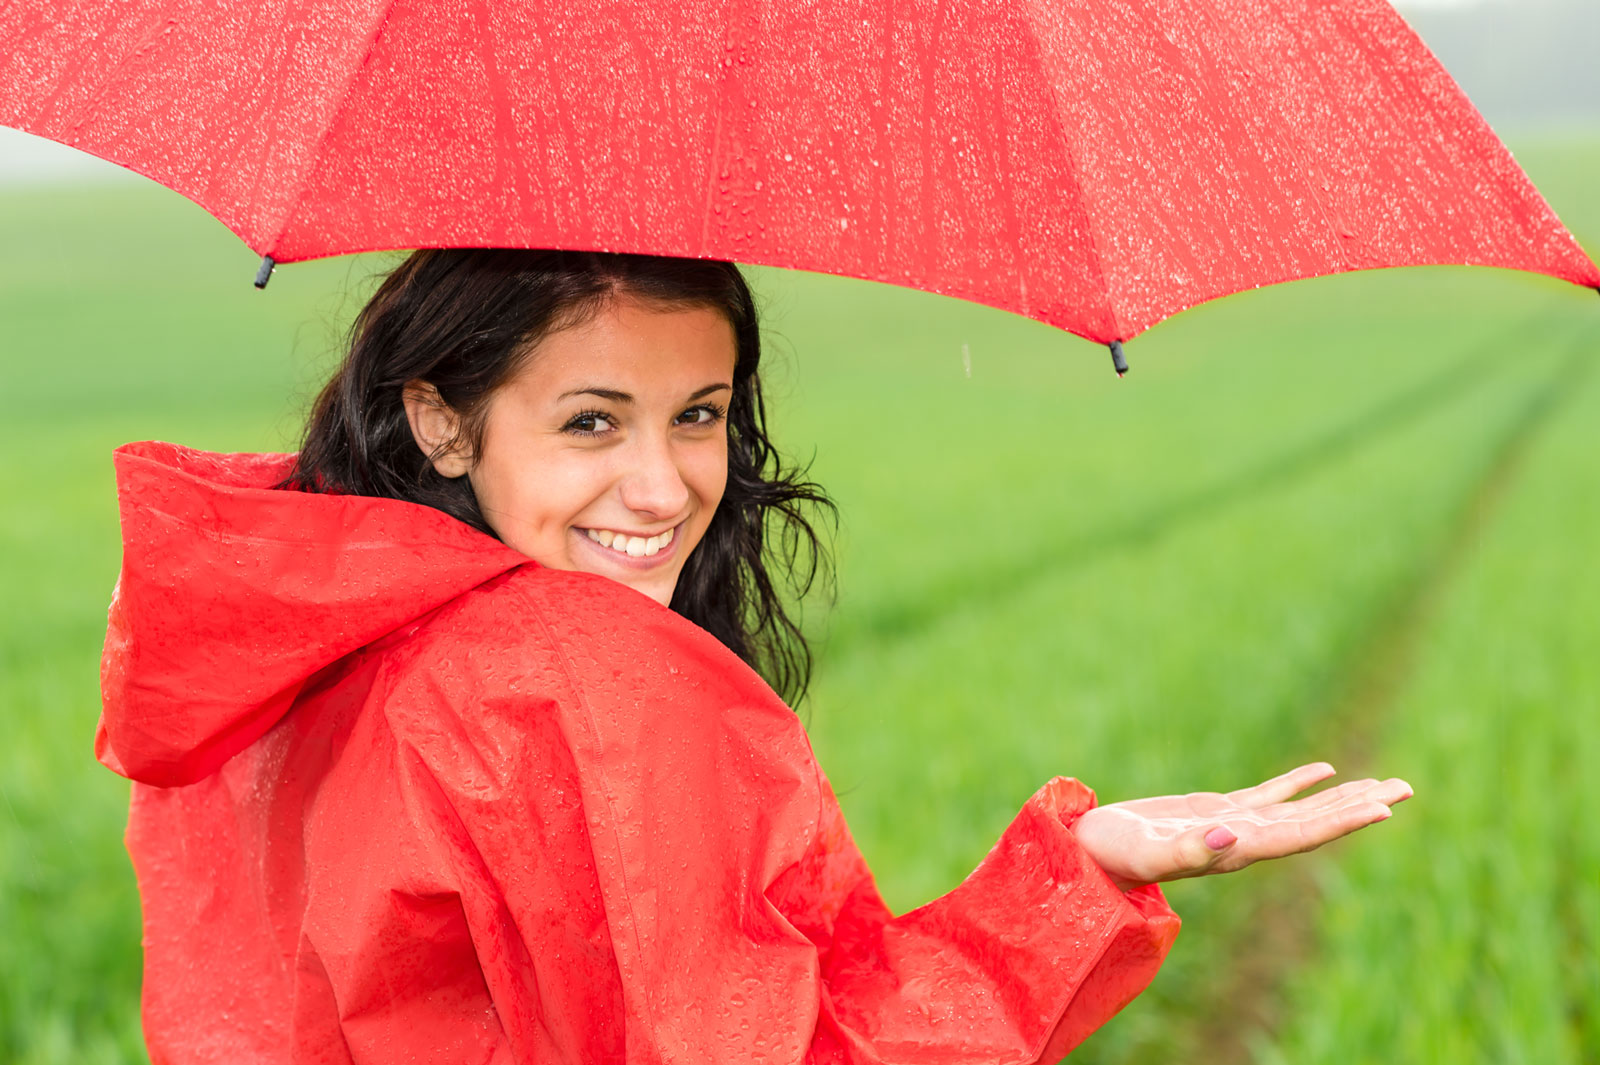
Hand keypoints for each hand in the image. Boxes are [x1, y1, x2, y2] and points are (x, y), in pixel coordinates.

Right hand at [1072, 763, 1411, 891]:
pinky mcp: (1216, 810)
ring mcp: (1234, 826)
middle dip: (1359, 805)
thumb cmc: (1111, 855)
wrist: (1088, 853)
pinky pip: (1270, 794)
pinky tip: (1324, 769)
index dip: (1340, 822)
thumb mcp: (1147, 852)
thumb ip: (1189, 849)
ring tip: (1384, 783)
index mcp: (1235, 852)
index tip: (1382, 808)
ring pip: (1299, 809)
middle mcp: (1244, 842)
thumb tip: (1231, 836)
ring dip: (1341, 796)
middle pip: (1314, 823)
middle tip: (1406, 788)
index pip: (1299, 835)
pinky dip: (1299, 782)